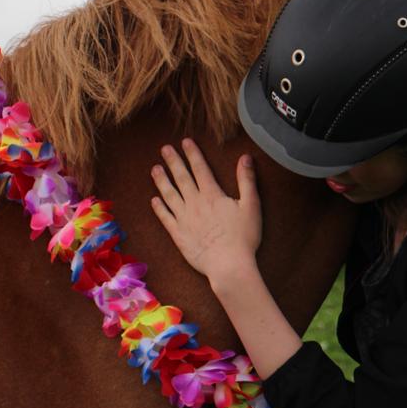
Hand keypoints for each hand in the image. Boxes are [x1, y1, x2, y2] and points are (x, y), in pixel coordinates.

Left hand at [150, 138, 260, 290]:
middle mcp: (195, 203)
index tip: (185, 142)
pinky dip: (159, 208)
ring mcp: (184, 219)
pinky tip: (154, 199)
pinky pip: (165, 218)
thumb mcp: (251, 205)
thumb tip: (245, 157)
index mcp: (212, 195)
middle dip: (173, 161)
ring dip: (162, 181)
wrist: (229, 265)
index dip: (192, 154)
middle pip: (182, 178)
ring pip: (170, 195)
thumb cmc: (244, 237)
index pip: (200, 168)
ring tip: (155, 169)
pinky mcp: (178, 235)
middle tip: (165, 149)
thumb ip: (246, 180)